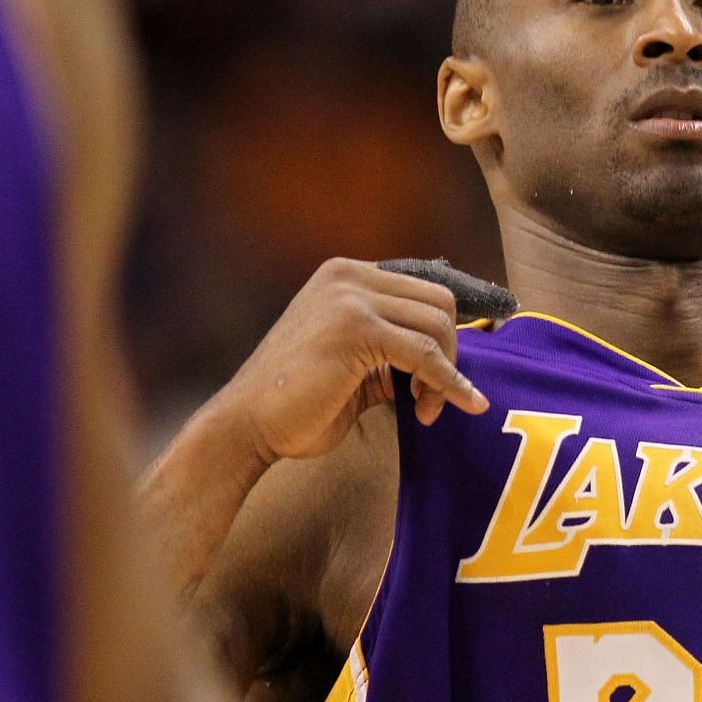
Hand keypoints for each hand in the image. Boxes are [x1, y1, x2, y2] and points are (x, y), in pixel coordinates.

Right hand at [210, 258, 506, 464]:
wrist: (247, 425)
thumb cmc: (298, 402)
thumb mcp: (355, 362)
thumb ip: (394, 347)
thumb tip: (447, 355)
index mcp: (345, 276)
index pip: (423, 288)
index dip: (447, 331)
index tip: (454, 370)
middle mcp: (348, 276)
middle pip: (440, 301)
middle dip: (451, 352)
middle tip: (433, 398)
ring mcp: (350, 297)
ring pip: (439, 324)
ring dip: (445, 373)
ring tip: (424, 409)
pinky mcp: (355, 327)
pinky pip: (426, 353)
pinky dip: (447, 384)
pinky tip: (450, 409)